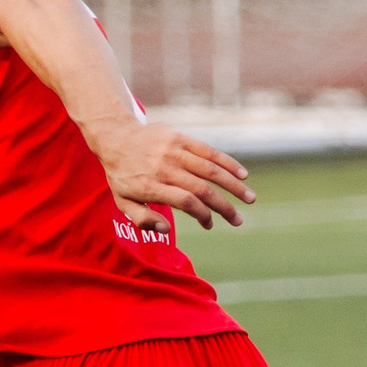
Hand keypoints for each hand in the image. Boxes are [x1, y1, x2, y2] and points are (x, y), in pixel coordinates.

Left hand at [83, 117, 253, 232]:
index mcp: (150, 186)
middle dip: (224, 206)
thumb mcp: (122, 202)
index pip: (185, 202)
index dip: (202, 215)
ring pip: (210, 170)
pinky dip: (228, 163)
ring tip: (250, 199)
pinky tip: (242, 175)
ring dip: (233, 186)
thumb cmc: (122, 175)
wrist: (115, 137)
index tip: (209, 225)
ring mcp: (174, 151)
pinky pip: (209, 151)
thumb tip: (165, 229)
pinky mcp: (181, 138)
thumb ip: (142, 219)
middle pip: (201, 189)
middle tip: (238, 220)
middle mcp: (164, 168)